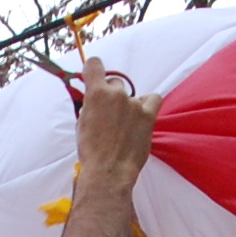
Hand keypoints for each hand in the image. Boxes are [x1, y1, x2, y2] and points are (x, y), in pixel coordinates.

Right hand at [74, 56, 159, 190]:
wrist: (108, 171)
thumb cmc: (92, 152)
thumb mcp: (82, 124)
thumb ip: (89, 106)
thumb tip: (93, 101)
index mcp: (96, 94)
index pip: (94, 65)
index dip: (93, 69)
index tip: (92, 75)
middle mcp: (116, 94)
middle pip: (115, 84)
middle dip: (111, 96)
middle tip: (109, 114)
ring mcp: (134, 104)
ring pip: (132, 95)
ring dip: (128, 104)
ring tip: (124, 124)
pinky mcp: (148, 115)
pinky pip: (153, 99)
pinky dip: (147, 103)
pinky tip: (141, 115)